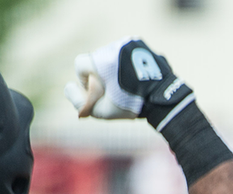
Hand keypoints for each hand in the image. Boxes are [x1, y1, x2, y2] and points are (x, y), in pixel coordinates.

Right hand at [64, 37, 192, 126]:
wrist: (164, 98)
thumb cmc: (132, 106)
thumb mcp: (101, 111)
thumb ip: (78, 101)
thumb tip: (69, 86)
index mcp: (102, 61)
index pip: (80, 64)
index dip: (85, 80)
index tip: (98, 91)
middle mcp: (114, 47)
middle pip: (97, 59)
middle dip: (102, 74)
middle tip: (116, 90)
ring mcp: (128, 43)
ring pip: (112, 55)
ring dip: (115, 67)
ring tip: (129, 83)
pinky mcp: (140, 43)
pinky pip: (126, 52)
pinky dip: (128, 63)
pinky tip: (137, 76)